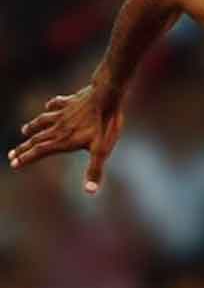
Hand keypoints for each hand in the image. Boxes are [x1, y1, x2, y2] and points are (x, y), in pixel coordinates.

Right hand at [7, 84, 125, 193]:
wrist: (108, 96)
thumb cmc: (106, 123)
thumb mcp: (102, 150)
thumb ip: (94, 170)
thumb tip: (90, 191)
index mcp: (64, 140)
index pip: (40, 152)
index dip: (26, 158)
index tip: (14, 164)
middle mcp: (59, 127)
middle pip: (38, 138)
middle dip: (24, 148)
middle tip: (11, 155)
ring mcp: (64, 112)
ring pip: (43, 121)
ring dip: (33, 126)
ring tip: (24, 130)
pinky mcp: (71, 100)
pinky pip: (56, 103)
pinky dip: (50, 106)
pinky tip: (48, 106)